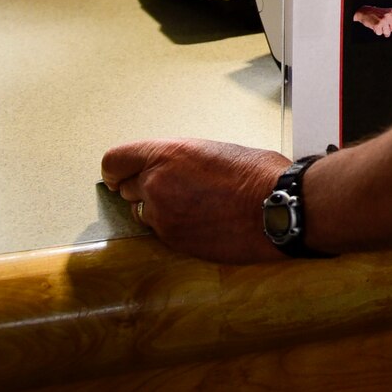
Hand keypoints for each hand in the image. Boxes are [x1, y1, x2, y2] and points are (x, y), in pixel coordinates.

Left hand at [101, 138, 294, 264]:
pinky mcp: (174, 241)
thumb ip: (182, 160)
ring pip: (143, 213)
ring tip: (190, 206)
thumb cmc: (258, 174)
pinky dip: (174, 227)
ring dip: (158, 210)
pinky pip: (161, 232)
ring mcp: (164, 217)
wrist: (276, 209)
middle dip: (142, 188)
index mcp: (168, 154)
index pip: (115, 160)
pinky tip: (200, 221)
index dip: (114, 169)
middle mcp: (158, 184)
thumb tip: (174, 169)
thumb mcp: (215, 150)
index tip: (115, 176)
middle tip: (168, 189)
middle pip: (127, 189)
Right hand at [352, 6, 391, 36]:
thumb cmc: (376, 14)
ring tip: (377, 24)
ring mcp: (384, 20)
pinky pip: (380, 34)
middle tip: (382, 24)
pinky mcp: (378, 24)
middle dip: (388, 29)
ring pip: (387, 33)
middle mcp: (390, 15)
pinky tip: (373, 25)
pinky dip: (376, 31)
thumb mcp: (386, 14)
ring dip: (382, 31)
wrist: (364, 11)